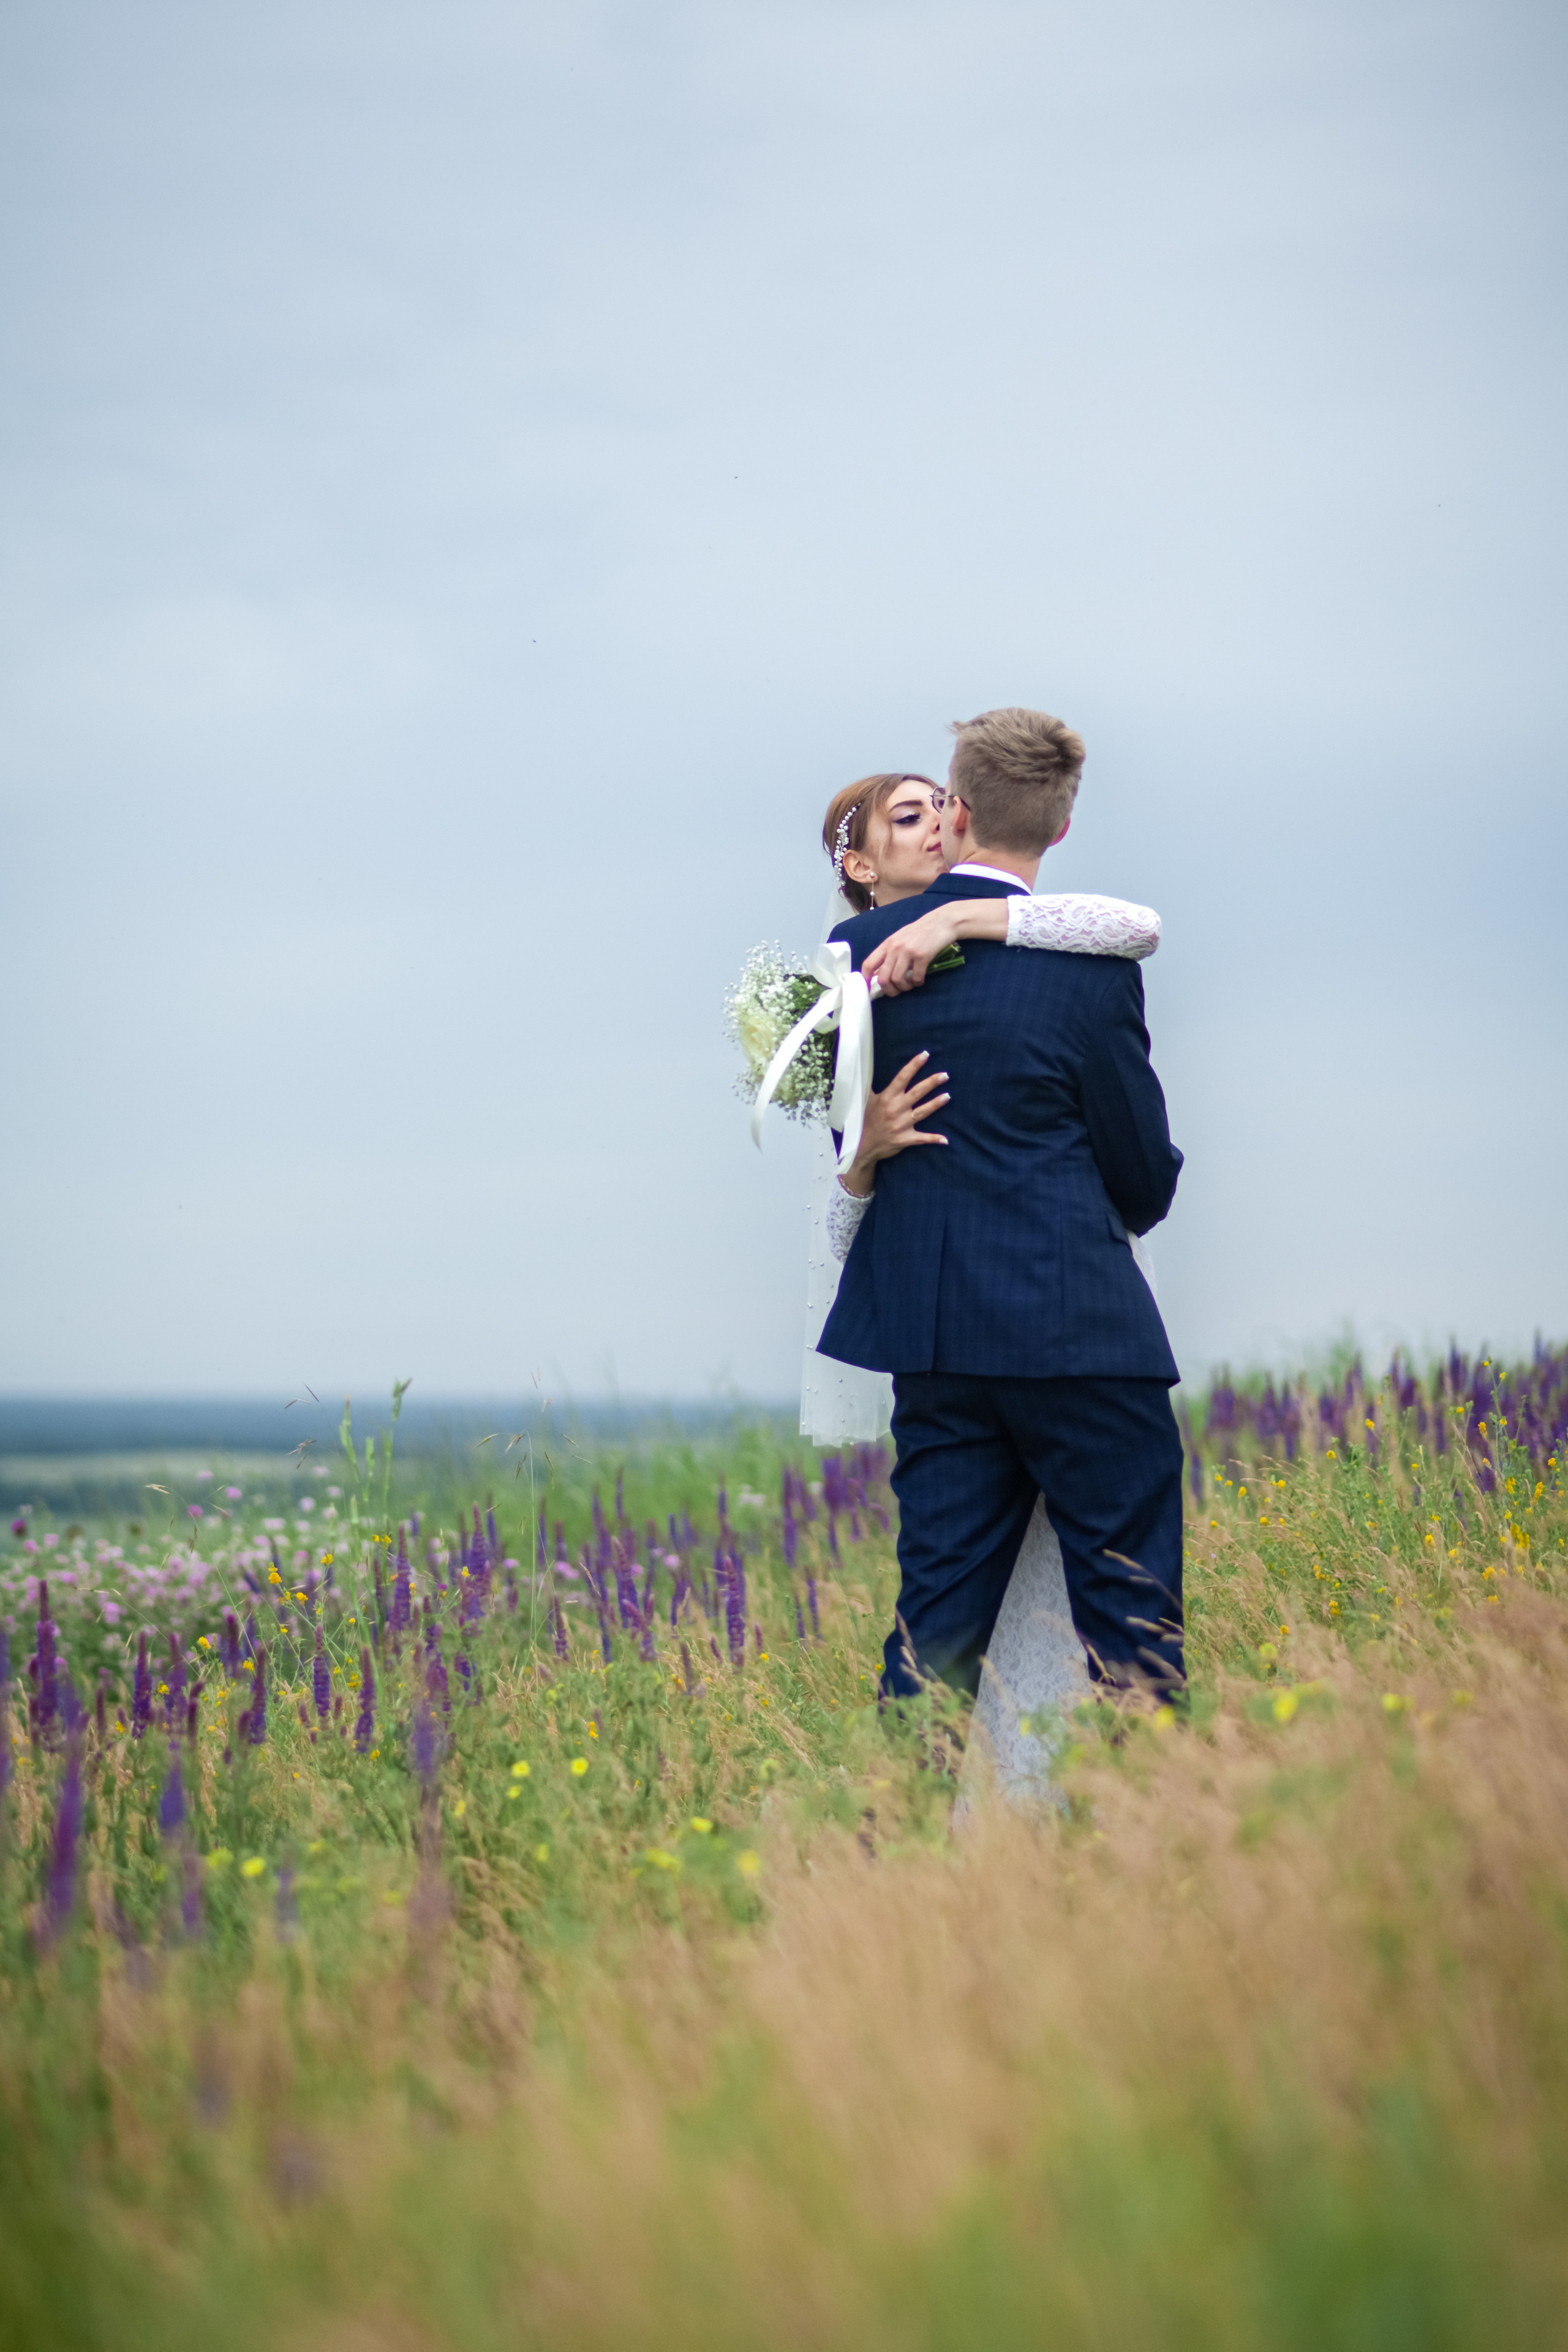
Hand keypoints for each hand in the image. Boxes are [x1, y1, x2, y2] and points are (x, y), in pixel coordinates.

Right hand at [838, 1051, 949, 1197]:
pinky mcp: (905, 1138)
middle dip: (932, 1083)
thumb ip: (871, 1085)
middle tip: (945, 1075)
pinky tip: (945, 1139)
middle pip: (917, 1092)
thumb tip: (867, 1066)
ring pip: (923, 1111)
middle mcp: (896, 1109)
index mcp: (887, 1097)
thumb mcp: (866, 1100)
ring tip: (948, 1096)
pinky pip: (922, 1138)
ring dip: (936, 1104)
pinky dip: (933, 1139)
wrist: (862, 1145)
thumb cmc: (865, 1120)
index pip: (902, 1077)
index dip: (914, 1065)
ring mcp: (902, 1124)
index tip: (925, 1055)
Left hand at [861, 907, 961, 994]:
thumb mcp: (899, 939)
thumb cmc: (919, 932)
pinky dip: (917, 983)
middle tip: (896, 991)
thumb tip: (879, 973)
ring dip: (904, 988)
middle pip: (883, 978)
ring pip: (898, 980)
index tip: (870, 988)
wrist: (940, 922)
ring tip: (910, 984)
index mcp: (887, 944)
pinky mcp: (922, 956)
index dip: (866, 980)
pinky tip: (920, 979)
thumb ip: (889, 954)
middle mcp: (894, 948)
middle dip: (889, 990)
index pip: (868, 964)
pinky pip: (915, 978)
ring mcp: (908, 952)